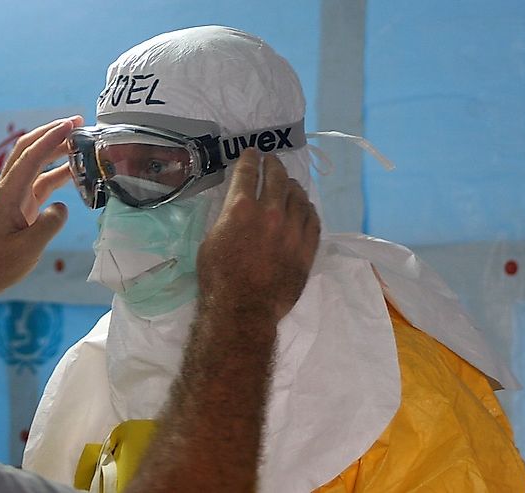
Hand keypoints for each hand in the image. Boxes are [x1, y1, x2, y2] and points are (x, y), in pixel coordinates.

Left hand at [0, 116, 82, 300]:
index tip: (71, 125)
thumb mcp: (26, 250)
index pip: (31, 157)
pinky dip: (56, 172)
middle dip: (51, 132)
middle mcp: (8, 189)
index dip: (52, 139)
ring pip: (34, 163)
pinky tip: (73, 172)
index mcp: (8, 194)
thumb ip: (47, 226)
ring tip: (80, 143)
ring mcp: (13, 196)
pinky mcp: (18, 206)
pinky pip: (39, 181)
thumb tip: (63, 207)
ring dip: (55, 149)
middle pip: (29, 149)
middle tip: (78, 122)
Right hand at [197, 148, 319, 324]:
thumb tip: (237, 205)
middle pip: (277, 178)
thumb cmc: (218, 277)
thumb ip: (227, 216)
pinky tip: (305, 206)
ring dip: (292, 186)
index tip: (252, 154)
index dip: (250, 159)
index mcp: (241, 208)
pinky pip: (313, 220)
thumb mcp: (211, 239)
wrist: (243, 309)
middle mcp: (270, 212)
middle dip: (273, 165)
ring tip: (290, 183)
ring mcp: (292, 229)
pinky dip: (308, 209)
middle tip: (272, 161)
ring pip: (298, 196)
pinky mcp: (307, 247)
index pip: (248, 172)